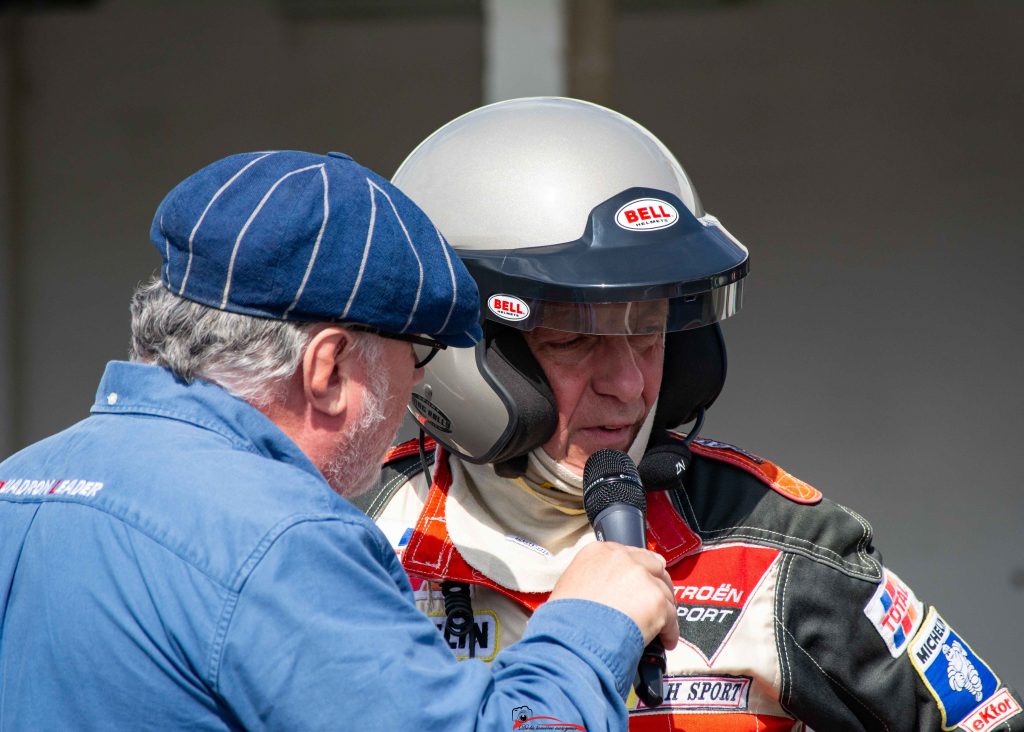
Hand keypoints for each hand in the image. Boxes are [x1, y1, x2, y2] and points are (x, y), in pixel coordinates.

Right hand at [549, 541, 678, 649]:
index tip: (640, 584)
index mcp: (598, 552)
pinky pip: (672, 616)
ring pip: (665, 592)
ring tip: (660, 628)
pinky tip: (664, 641)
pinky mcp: (656, 600)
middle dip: (656, 585)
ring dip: (664, 610)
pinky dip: (669, 631)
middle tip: (655, 604)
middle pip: (653, 566)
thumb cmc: (565, 621)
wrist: (572, 640)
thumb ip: (591, 579)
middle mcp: (622, 559)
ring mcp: (641, 578)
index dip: (638, 572)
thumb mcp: (569, 587)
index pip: (629, 554)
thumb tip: (601, 593)